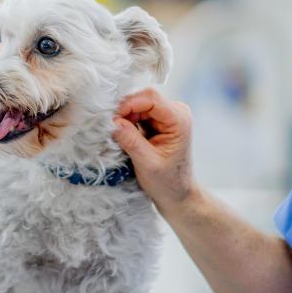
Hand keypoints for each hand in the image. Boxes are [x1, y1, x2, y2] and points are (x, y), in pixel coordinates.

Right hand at [112, 87, 196, 213]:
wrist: (177, 194)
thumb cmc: (167, 182)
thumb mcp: (146, 163)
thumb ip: (130, 140)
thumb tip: (112, 121)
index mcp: (179, 119)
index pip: (151, 98)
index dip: (129, 104)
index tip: (112, 120)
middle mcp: (176, 112)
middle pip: (143, 98)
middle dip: (125, 111)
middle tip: (113, 129)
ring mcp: (167, 116)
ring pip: (138, 105)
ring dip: (126, 118)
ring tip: (120, 137)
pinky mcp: (159, 122)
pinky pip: (138, 113)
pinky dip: (128, 122)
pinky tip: (125, 137)